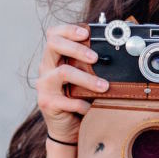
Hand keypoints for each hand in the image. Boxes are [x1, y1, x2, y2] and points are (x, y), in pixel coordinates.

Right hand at [36, 24, 107, 142]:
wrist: (66, 127)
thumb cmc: (77, 99)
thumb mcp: (83, 78)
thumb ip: (89, 65)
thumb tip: (114, 53)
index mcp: (53, 58)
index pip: (54, 35)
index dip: (68, 30)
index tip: (86, 33)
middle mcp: (45, 68)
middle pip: (54, 45)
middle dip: (77, 48)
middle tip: (95, 58)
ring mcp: (44, 86)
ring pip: (63, 72)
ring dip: (86, 78)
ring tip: (103, 86)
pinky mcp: (47, 102)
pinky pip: (67, 100)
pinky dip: (83, 103)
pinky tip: (91, 107)